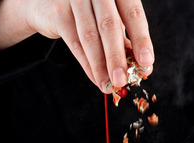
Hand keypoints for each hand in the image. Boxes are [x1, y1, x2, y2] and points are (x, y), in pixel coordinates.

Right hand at [0, 0, 153, 92]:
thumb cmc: (86, 12)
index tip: (146, 63)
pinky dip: (87, 64)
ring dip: (100, 65)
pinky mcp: (59, 12)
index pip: (133, 14)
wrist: (48, 4)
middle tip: (122, 80)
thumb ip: (124, 39)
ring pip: (90, 37)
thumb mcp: (109, 19)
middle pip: (110, 26)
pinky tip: (96, 78)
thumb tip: (142, 67)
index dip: (141, 40)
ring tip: (108, 85)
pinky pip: (75, 43)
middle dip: (117, 57)